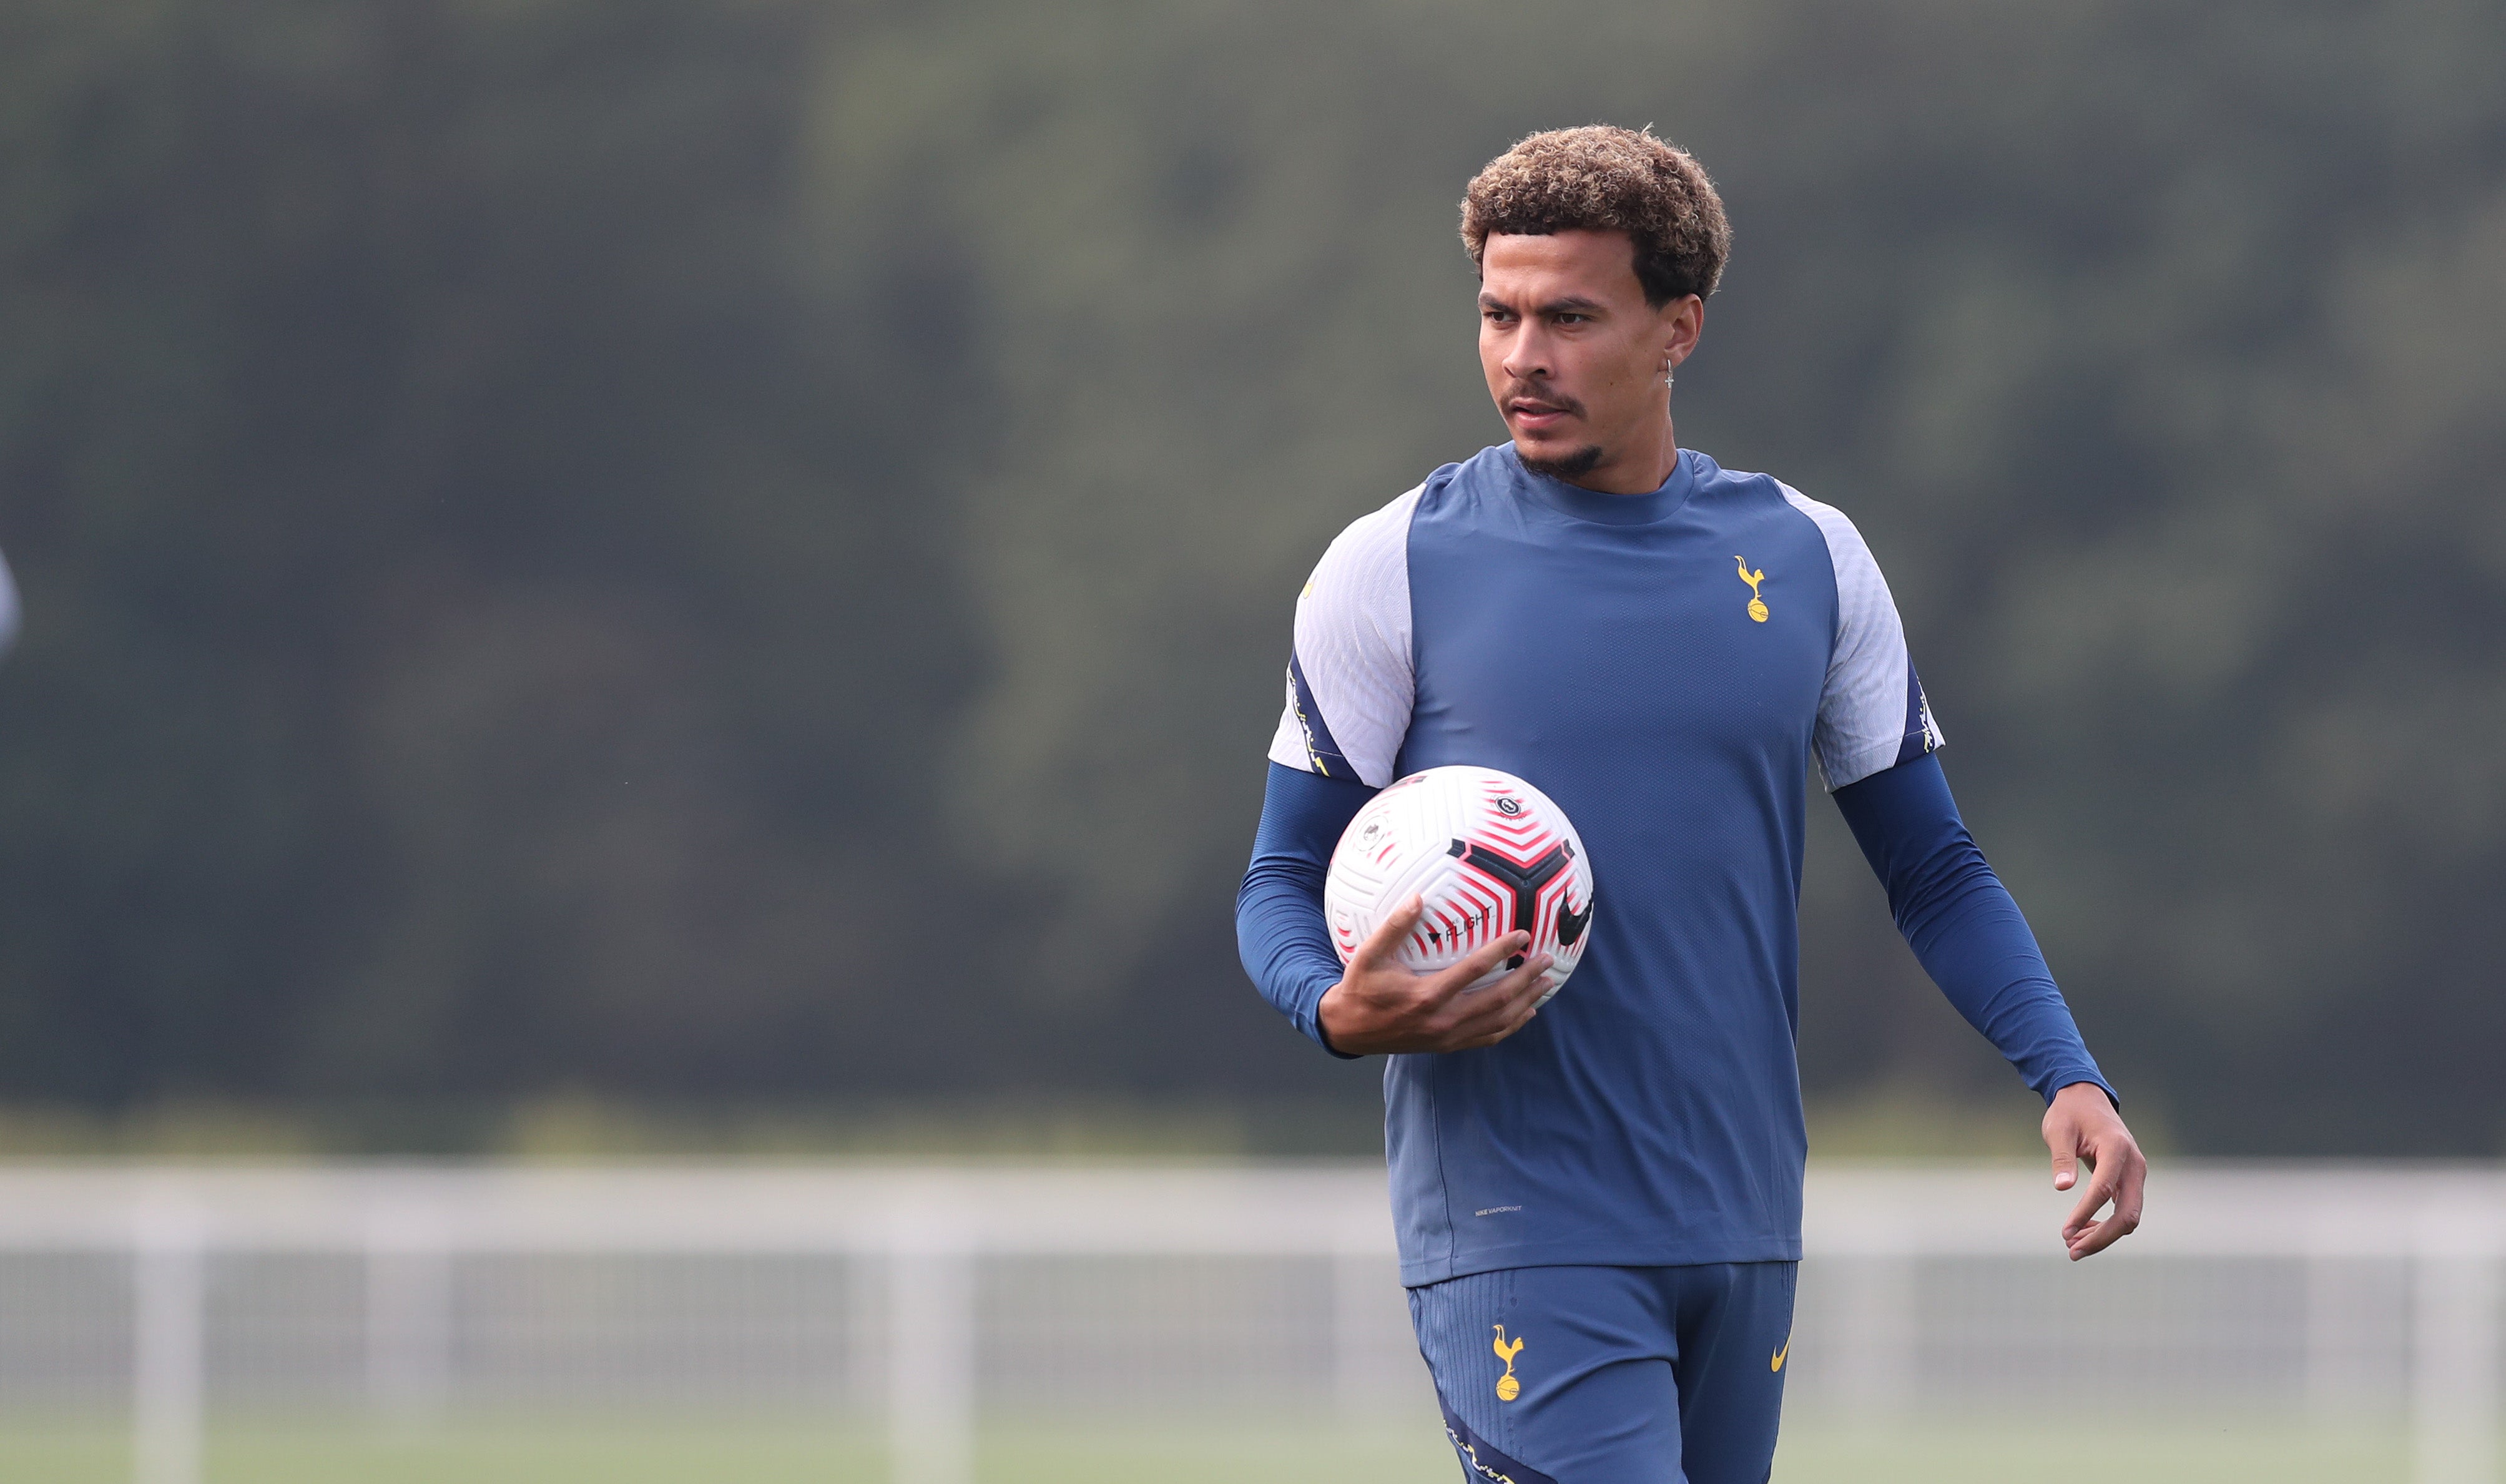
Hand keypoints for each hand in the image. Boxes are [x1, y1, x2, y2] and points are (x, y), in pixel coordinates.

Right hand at [1316, 895, 1553, 1054]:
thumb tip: (1419, 897)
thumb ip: (1394, 927)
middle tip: (1547, 960)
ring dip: (1525, 1001)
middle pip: (1496, 999)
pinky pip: (1488, 1037)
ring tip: (1546, 983)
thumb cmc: (1361, 987)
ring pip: (1497, 1021)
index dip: (1502, 951)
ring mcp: (1448, 1036)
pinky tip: (1526, 1012)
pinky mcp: (1448, 1046)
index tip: (1523, 935)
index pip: (1474, 969)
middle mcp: (1442, 1019)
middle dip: (1526, 979)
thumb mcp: (1369, 954)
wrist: (1350, 1029)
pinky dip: (1511, 1025)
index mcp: (1426, 995)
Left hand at [2043, 1081, 2144, 1260]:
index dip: (2084, 1214)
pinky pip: (2124, 1209)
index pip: (2103, 1190)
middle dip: (2102, 1237)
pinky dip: (2106, 1223)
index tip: (2065, 1232)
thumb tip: (2061, 1187)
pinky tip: (2082, 1230)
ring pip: (2129, 1216)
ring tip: (2073, 1245)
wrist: (2087, 1098)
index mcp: (2117, 1149)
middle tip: (2072, 1251)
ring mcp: (2136, 1174)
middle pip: (2128, 1214)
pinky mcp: (2130, 1180)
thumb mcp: (2058, 1130)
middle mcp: (2134, 1164)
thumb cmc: (2070, 1113)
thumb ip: (2062, 1158)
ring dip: (2104, 1235)